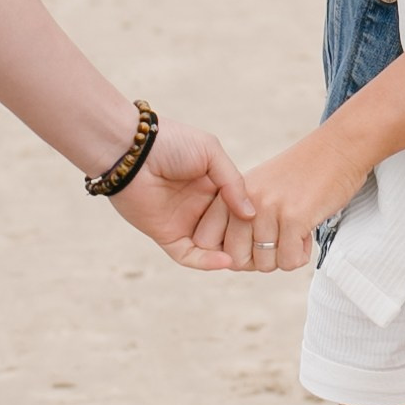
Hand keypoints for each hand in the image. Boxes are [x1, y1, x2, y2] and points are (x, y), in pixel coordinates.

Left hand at [108, 117, 255, 272]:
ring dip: (230, 256)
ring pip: (212, 248)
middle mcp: (200, 206)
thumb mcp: (210, 152)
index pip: (239, 209)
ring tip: (250, 261)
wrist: (130, 149)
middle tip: (266, 251)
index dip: (255, 220)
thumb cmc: (170, 143)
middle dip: (246, 243)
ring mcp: (184, 222)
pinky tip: (226, 260)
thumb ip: (233, 181)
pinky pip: (190, 255)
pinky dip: (207, 262)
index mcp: (213, 185)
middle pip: (229, 232)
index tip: (274, 228)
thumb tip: (251, 213)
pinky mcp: (167, 235)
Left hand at [225, 121, 383, 273]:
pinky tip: (307, 233)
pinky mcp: (294, 217)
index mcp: (228, 192)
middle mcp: (243, 200)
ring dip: (284, 257)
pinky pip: (289, 260)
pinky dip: (301, 255)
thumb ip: (237, 214)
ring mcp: (268, 209)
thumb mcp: (257, 186)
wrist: (337, 148)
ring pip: (266, 264)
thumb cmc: (299, 173)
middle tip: (278, 243)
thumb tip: (232, 261)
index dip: (232, 252)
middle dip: (259, 260)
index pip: (208, 242)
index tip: (253, 244)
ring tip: (295, 234)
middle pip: (238, 259)